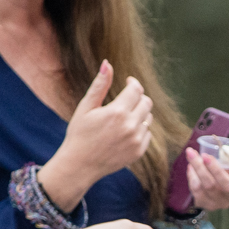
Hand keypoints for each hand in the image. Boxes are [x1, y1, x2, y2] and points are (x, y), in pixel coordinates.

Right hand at [40, 60, 153, 210]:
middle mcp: (130, 126)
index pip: (136, 89)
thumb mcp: (86, 107)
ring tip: (122, 118)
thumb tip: (107, 63)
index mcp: (117, 112)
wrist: (80, 165)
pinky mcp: (139, 151)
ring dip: (139, 113)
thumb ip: (100, 85)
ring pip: (148, 118)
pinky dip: (139, 129)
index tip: (128, 82)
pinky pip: (148, 133)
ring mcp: (136, 140)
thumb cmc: (79, 133)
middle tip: (125, 100)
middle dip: (137, 97)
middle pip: (146, 102)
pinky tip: (124, 132)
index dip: (133, 83)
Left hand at [186, 149, 228, 211]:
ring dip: (197, 167)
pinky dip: (192, 174)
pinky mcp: (206, 204)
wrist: (213, 184)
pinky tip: (191, 166)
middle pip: (227, 185)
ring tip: (191, 153)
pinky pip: (196, 189)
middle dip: (215, 169)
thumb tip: (224, 155)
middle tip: (205, 156)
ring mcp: (220, 202)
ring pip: (208, 185)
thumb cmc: (227, 170)